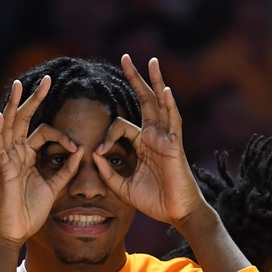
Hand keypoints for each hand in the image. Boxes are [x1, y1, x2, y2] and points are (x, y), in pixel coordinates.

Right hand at [0, 76, 84, 246]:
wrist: (14, 233)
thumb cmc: (29, 212)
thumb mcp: (53, 188)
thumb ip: (65, 171)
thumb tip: (81, 154)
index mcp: (27, 157)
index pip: (43, 133)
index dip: (63, 137)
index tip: (77, 148)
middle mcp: (15, 154)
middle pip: (24, 120)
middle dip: (34, 99)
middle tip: (45, 79)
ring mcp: (7, 161)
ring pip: (9, 127)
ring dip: (14, 105)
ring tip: (18, 85)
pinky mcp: (3, 172)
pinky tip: (0, 116)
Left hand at [93, 55, 206, 228]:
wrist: (176, 214)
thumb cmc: (155, 201)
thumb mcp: (123, 187)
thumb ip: (108, 173)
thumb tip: (94, 155)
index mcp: (143, 144)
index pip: (121, 126)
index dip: (107, 136)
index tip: (100, 152)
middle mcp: (155, 136)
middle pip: (144, 100)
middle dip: (135, 79)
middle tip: (125, 58)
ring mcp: (166, 138)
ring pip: (160, 104)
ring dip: (156, 81)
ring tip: (152, 61)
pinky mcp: (175, 145)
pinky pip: (173, 121)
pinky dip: (169, 105)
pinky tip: (165, 90)